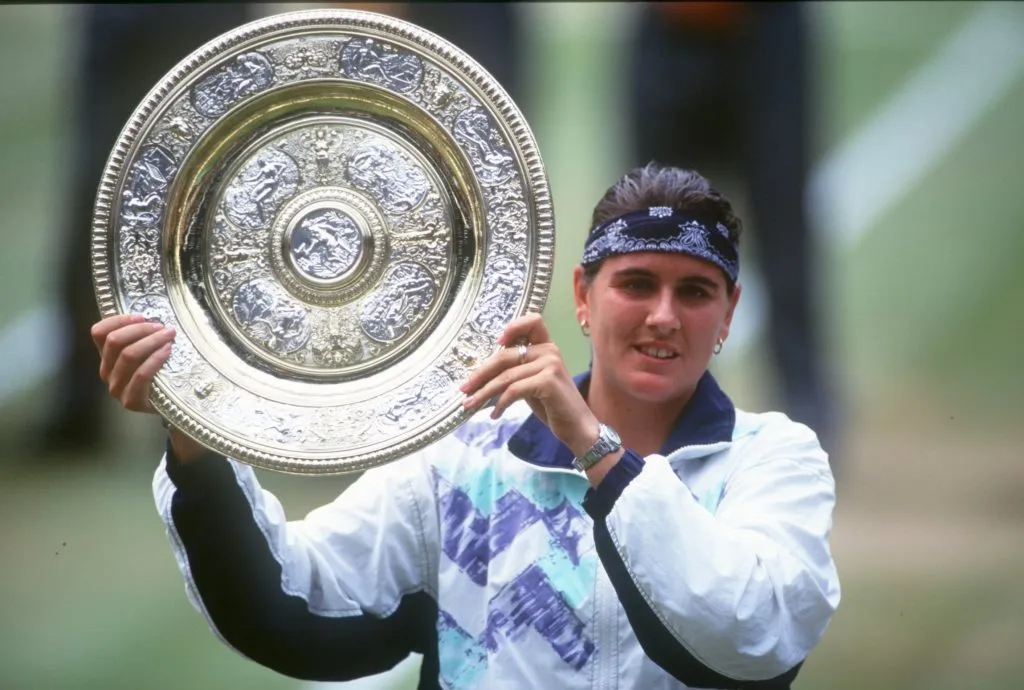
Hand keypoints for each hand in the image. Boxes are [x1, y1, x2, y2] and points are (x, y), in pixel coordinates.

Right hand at [91, 313, 175, 413]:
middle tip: (162, 327)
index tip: (142, 317)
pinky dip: (156, 358)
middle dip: (140, 329)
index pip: (99, 332)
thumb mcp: (145, 352)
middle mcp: (106, 371)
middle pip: (115, 341)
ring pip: (128, 355)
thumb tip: (152, 318)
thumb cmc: (158, 373)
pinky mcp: (130, 401)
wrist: (169, 403)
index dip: (119, 320)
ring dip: (151, 341)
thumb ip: (141, 338)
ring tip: (169, 336)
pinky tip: (168, 350)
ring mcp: (116, 388)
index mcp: (106, 356)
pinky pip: (141, 374)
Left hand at [459, 313, 599, 456]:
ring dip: (484, 393)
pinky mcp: (548, 381)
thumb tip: (482, 372)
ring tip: (470, 404)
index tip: (496, 343)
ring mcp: (550, 364)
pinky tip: (495, 414)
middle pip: (505, 355)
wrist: (576, 427)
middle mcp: (549, 351)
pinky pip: (514, 390)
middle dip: (481, 373)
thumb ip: (516, 370)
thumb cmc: (553, 405)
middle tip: (465, 388)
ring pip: (506, 376)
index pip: (533, 321)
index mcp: (547, 347)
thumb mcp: (531, 382)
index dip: (513, 327)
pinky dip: (500, 404)